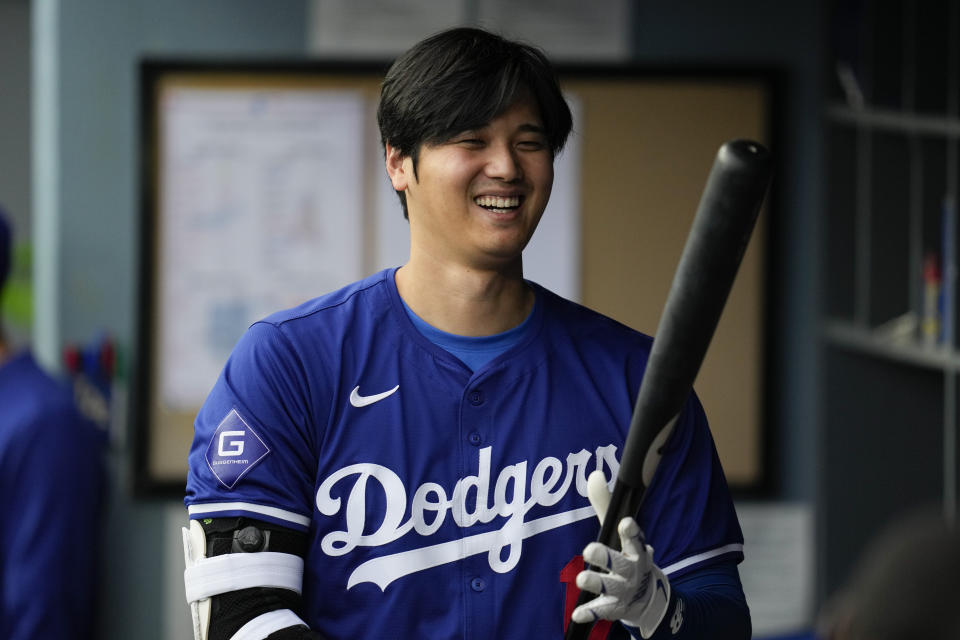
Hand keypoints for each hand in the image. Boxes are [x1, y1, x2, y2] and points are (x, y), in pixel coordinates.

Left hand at [571, 471, 670, 638]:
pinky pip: (601, 611)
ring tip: (581, 579)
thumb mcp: (617, 530)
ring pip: (609, 587)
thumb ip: (605, 504)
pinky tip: (578, 614)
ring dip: (595, 583)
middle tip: (589, 549)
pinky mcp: (614, 608)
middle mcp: (631, 570)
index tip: (626, 523)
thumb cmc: (626, 554)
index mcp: (635, 549)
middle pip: (620, 563)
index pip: (635, 539)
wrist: (646, 596)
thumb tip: (594, 474)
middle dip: (606, 557)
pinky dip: (590, 613)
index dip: (631, 532)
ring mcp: (623, 590)